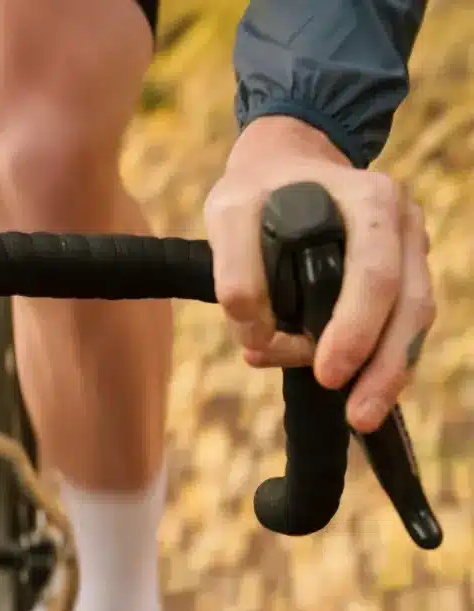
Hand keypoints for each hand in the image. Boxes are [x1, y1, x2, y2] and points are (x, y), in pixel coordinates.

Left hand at [204, 115, 434, 433]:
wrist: (284, 163)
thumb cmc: (257, 189)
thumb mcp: (228, 212)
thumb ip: (234, 270)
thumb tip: (256, 333)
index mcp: (370, 200)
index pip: (373, 273)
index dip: (354, 328)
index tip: (326, 371)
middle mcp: (401, 223)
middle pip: (409, 302)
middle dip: (383, 364)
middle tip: (356, 413)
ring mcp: (408, 248)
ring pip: (415, 318)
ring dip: (389, 372)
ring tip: (361, 415)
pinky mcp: (402, 272)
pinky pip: (402, 322)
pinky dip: (380, 359)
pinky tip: (359, 390)